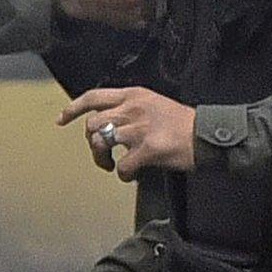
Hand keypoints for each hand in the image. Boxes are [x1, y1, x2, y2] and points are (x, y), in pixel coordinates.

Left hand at [59, 86, 197, 178]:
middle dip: (91, 143)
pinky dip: (123, 174)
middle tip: (100, 154)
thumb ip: (132, 109)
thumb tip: (110, 125)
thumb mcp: (156, 104)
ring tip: (111, 166)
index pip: (93, 97)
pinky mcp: (148, 149)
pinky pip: (122, 166)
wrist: (209, 135)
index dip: (73, 109)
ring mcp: (140, 129)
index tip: (62, 120)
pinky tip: (131, 175)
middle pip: (93, 124)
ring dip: (102, 159)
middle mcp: (134, 109)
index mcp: (135, 96)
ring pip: (102, 143)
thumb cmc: (185, 124)